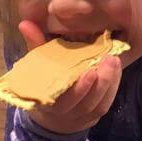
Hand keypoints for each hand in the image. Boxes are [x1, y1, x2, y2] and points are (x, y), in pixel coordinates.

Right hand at [18, 20, 121, 134]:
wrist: (52, 114)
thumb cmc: (45, 82)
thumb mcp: (37, 65)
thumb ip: (35, 45)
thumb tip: (24, 23)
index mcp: (49, 102)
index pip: (65, 100)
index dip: (80, 89)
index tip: (90, 71)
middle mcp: (66, 113)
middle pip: (86, 102)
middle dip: (101, 82)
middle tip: (108, 59)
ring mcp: (82, 116)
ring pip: (98, 104)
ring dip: (110, 82)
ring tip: (114, 60)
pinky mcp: (95, 115)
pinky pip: (106, 103)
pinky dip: (113, 87)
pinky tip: (116, 69)